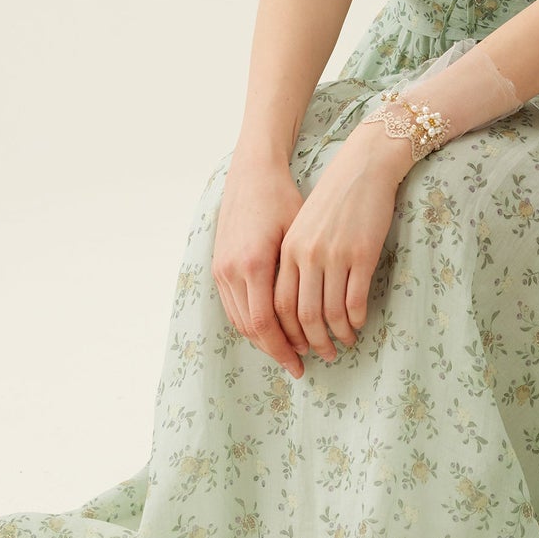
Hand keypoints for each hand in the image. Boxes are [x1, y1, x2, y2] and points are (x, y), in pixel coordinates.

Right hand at [212, 150, 310, 379]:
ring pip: (239, 321)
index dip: (285, 349)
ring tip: (289, 350)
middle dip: (276, 351)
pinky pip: (233, 307)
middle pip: (252, 329)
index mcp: (255, 264)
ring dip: (263, 340)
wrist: (251, 173)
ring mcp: (221, 269)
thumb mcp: (297, 233)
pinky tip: (272, 329)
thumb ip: (301, 273)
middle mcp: (232, 271)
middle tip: (300, 365)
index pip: (267, 324)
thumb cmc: (282, 198)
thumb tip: (320, 313)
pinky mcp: (218, 266)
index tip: (305, 363)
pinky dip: (251, 323)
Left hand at [275, 121, 409, 361]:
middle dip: (311, 343)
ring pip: (330, 313)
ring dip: (337, 335)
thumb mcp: (302, 228)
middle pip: (302, 316)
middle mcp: (306, 256)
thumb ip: (293, 260)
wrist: (362, 168)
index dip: (284, 334)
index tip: (294, 348)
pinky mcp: (362, 255)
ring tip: (344, 343)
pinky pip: (355, 300)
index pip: (277, 306)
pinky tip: (359, 324)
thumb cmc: (332, 200)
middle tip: (322, 355)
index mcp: (286, 251)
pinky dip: (355, 319)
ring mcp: (334, 256)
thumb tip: (292, 304)